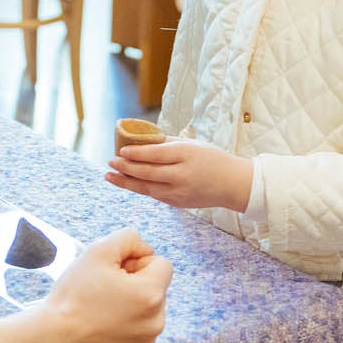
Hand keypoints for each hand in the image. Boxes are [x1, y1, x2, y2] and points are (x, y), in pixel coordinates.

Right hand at [36, 229, 171, 342]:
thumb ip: (128, 238)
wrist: (54, 338)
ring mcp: (148, 340)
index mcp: (152, 294)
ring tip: (102, 306)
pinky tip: (103, 323)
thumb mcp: (98, 251)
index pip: (161, 264)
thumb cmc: (74, 294)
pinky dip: (126, 322)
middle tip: (104, 288)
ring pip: (148, 308)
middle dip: (135, 282)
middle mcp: (157, 320)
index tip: (114, 272)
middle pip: (156, 286)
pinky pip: (140, 327)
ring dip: (132, 302)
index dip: (136, 262)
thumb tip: (146, 249)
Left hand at [106, 139, 253, 211]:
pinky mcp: (177, 203)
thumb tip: (141, 139)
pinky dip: (140, 188)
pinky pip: (154, 195)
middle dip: (126, 168)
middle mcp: (181, 176)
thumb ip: (167, 143)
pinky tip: (128, 182)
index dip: (136, 153)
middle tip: (110, 162)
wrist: (232, 184)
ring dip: (126, 182)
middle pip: (148, 173)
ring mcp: (179, 192)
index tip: (120, 150)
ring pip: (147, 188)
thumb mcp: (192, 144)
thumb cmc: (212, 159)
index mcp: (186, 156)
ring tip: (110, 176)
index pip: (155, 155)